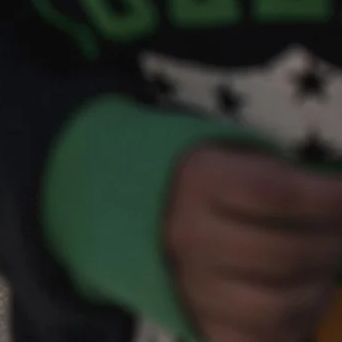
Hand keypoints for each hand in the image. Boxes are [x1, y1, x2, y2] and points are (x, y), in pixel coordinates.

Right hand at [165, 145, 341, 341]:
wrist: (163, 215)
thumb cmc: (225, 188)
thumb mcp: (249, 163)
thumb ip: (297, 181)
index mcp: (200, 183)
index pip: (274, 195)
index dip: (326, 199)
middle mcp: (190, 235)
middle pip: (284, 254)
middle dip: (331, 245)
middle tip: (340, 234)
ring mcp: (194, 286)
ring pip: (278, 306)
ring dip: (318, 290)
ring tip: (321, 269)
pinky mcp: (205, 324)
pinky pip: (264, 338)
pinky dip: (296, 323)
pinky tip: (300, 296)